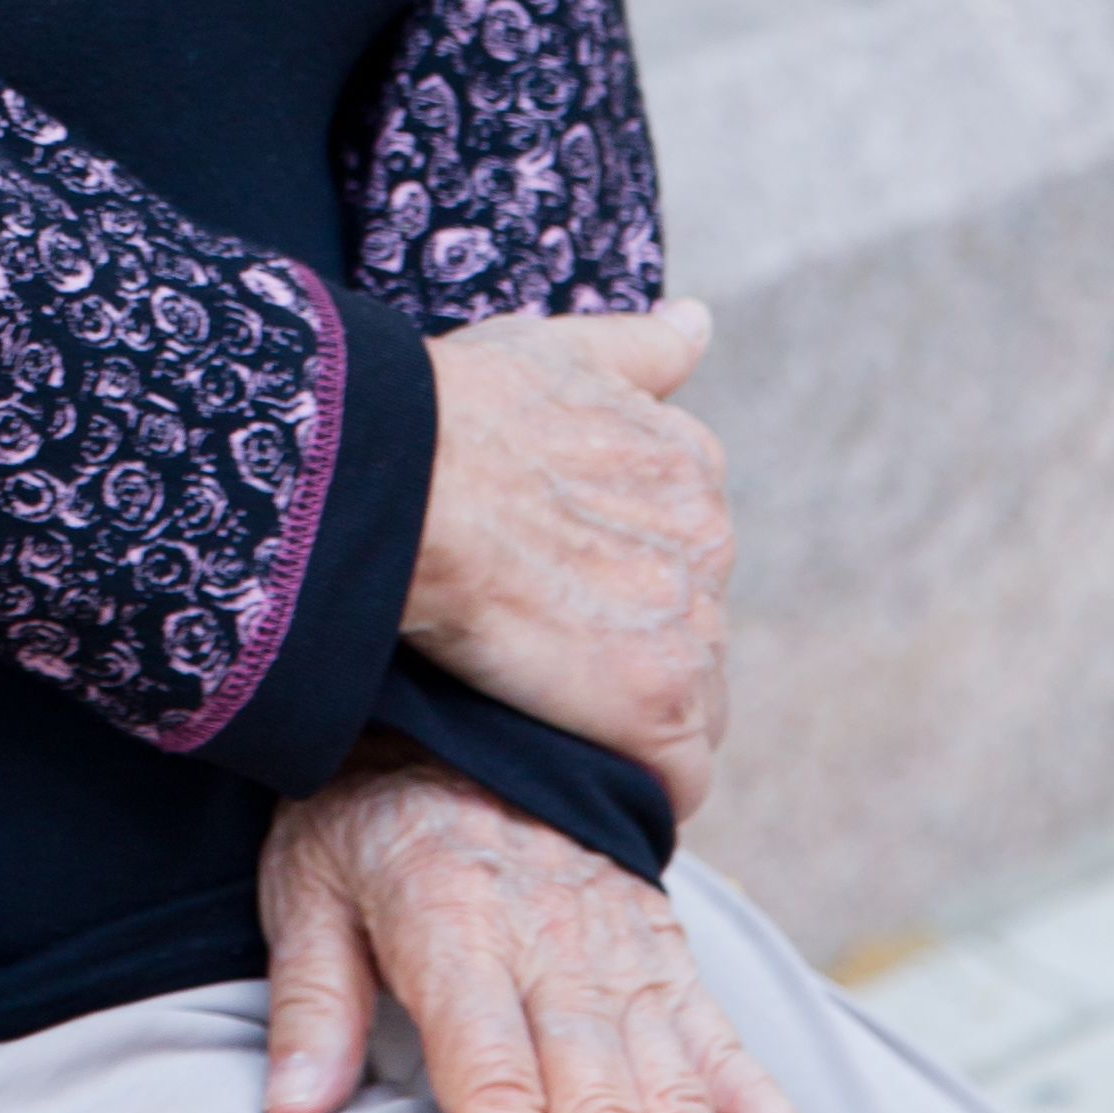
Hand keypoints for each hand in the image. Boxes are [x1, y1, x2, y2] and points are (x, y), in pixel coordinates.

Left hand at [261, 751, 817, 1112]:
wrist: (454, 699)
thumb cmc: (361, 810)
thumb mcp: (307, 880)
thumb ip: (311, 996)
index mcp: (455, 926)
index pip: (493, 1078)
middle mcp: (550, 940)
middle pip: (596, 1099)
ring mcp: (617, 942)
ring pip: (668, 1081)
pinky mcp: (659, 940)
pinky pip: (714, 1023)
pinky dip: (758, 1094)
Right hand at [407, 298, 732, 819]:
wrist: (403, 480)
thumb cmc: (453, 411)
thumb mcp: (552, 350)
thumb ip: (638, 346)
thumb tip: (699, 321)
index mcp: (689, 466)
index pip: (681, 559)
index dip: (616, 589)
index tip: (553, 596)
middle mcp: (710, 541)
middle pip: (688, 634)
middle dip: (626, 655)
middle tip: (534, 656)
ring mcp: (691, 625)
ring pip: (688, 710)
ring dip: (628, 726)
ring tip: (543, 716)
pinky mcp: (659, 704)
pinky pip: (676, 782)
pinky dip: (636, 791)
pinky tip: (574, 778)